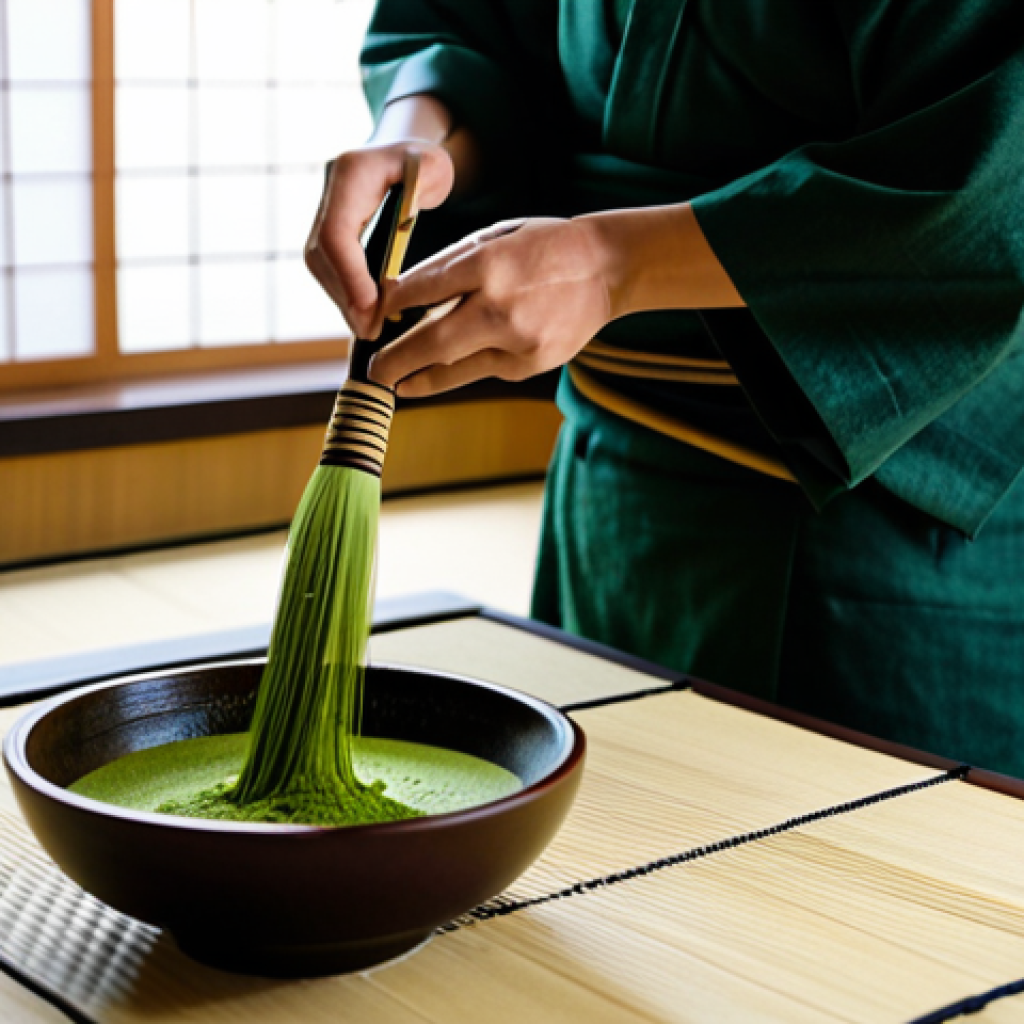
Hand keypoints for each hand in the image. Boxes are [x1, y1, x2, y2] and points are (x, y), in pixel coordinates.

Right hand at [304, 141, 454, 338]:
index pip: (336, 233)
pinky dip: (344, 293)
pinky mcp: (326, 230)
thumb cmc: (425, 162)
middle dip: (345, 297)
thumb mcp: (436, 165)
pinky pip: (327, 267)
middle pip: (321, 255)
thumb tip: (407, 227)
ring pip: (319, 266)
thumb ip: (428, 191)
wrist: (406, 155)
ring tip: (368, 329)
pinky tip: (363, 315)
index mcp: (351, 173)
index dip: (349, 275)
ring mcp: (323, 211)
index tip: (371, 308)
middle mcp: (329, 192)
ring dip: (342, 300)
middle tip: (370, 331)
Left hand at [370, 217, 613, 396]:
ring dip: (420, 378)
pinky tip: (439, 374)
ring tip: (397, 385)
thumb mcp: (495, 238)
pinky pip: (484, 370)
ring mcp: (518, 341)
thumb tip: (402, 296)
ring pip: (455, 367)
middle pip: (431, 342)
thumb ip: (450, 266)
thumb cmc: (544, 248)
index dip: (389, 308)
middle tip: (373, 372)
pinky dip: (460, 370)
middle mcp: (500, 306)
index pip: (422, 290)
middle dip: (396, 360)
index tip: (371, 319)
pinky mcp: (531, 364)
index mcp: (489, 263)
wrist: (607, 269)